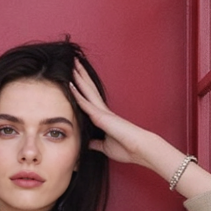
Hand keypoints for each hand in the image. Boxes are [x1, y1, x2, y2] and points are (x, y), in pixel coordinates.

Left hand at [71, 60, 210, 197]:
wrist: (140, 149)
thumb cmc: (126, 148)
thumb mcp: (105, 147)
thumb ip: (95, 143)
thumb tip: (87, 143)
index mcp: (104, 117)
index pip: (90, 99)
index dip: (82, 88)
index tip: (74, 77)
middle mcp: (103, 111)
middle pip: (89, 90)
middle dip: (81, 76)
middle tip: (74, 62)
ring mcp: (103, 113)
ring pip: (88, 91)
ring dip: (80, 78)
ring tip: (73, 65)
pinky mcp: (103, 118)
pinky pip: (88, 105)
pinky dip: (79, 96)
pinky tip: (71, 86)